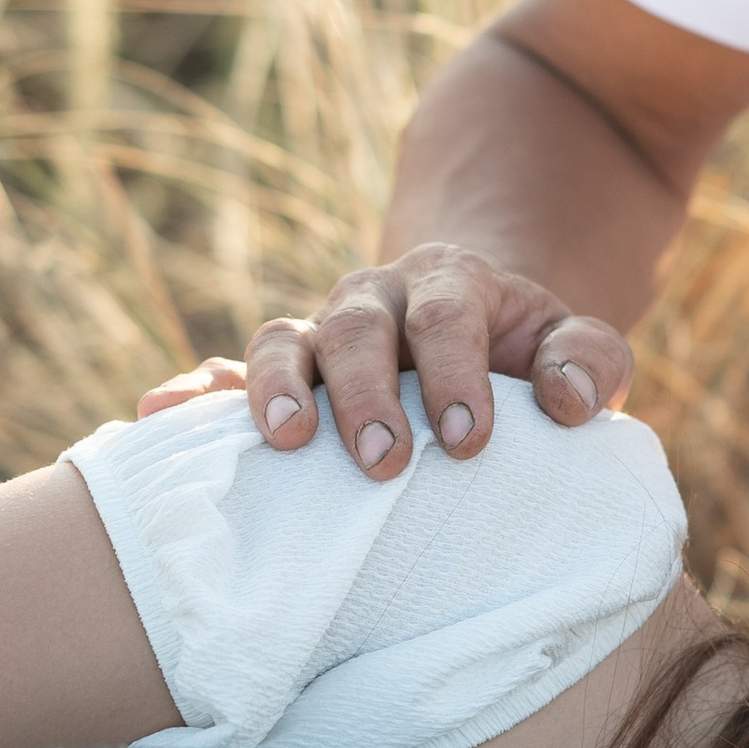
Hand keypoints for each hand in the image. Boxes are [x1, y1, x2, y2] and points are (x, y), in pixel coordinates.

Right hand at [133, 244, 633, 478]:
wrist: (477, 338)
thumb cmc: (530, 359)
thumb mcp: (576, 345)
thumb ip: (591, 361)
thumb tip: (567, 402)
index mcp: (451, 284)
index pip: (447, 319)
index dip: (456, 376)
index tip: (469, 444)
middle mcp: (376, 298)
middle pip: (357, 328)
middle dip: (366, 393)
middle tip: (384, 462)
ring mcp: (320, 332)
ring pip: (283, 339)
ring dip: (274, 387)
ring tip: (280, 442)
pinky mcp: (278, 372)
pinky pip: (223, 374)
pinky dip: (192, 393)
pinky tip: (157, 416)